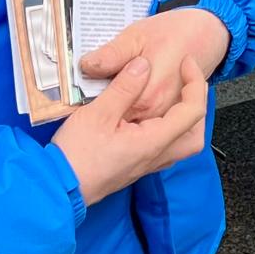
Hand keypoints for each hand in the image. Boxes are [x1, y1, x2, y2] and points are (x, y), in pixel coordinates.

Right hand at [50, 54, 207, 207]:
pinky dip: (168, 129)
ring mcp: (145, 165)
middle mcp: (155, 157)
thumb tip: (143, 65)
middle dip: (197, 107)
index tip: (185, 63)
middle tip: (189, 84)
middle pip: (195, 136)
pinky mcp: (133, 167)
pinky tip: (150, 116)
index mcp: (153, 142)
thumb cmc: (76, 154)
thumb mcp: (98, 113)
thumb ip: (124, 88)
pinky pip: (163, 149)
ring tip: (173, 97)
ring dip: (184, 120)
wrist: (56, 190)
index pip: (192, 112)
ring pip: (180, 145)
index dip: (195, 83)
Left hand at [79, 6, 230, 121]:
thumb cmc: (174, 31)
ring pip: (133, 129)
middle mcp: (158, 112)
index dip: (92, 109)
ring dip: (118, 121)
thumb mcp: (136, 35)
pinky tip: (126, 107)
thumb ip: (112, 54)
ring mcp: (166, 115)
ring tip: (108, 107)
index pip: (109, 114)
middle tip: (92, 103)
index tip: (80, 101)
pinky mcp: (170, 114)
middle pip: (121, 125)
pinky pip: (147, 127)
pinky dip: (133, 121)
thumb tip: (87, 66)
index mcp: (147, 96)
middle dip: (104, 118)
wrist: (207, 32)